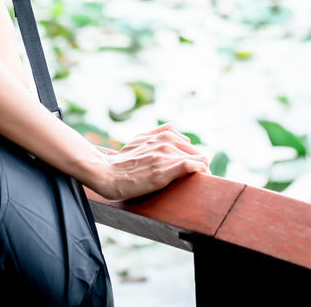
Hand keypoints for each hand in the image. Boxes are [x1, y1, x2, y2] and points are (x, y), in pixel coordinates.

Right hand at [88, 123, 208, 200]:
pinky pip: (190, 166)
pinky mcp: (162, 172)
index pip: (189, 146)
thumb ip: (157, 132)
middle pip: (196, 153)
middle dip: (201, 165)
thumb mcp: (139, 138)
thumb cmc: (121, 160)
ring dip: (203, 171)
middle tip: (202, 179)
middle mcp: (165, 143)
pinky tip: (201, 177)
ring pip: (197, 160)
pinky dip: (199, 171)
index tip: (196, 170)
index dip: (194, 158)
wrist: (106, 173)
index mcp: (162, 136)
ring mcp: (164, 156)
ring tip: (204, 182)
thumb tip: (173, 128)